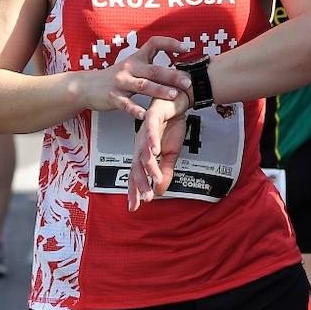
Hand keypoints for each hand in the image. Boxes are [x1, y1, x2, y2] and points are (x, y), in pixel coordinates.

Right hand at [84, 36, 190, 118]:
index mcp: (136, 59)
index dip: (170, 43)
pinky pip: (126, 104)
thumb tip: (175, 63)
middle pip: (153, 70)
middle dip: (172, 75)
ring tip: (173, 95)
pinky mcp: (113, 97)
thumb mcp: (132, 65)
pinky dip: (135, 110)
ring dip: (159, 90)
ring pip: (142, 86)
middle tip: (187, 81)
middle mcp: (130, 68)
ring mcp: (121, 83)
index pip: (154, 44)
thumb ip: (150, 64)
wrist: (86, 86)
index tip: (185, 48)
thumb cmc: (114, 77)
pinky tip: (145, 115)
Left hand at [129, 94, 187, 210]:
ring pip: (143, 152)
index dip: (134, 190)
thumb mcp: (171, 152)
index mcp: (143, 153)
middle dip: (140, 184)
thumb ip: (164, 170)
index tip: (133, 208)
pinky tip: (155, 152)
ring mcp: (144, 132)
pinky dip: (152, 142)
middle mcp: (140, 144)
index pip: (136, 175)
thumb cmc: (171, 125)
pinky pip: (149, 131)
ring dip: (149, 167)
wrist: (177, 101)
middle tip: (145, 200)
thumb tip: (159, 191)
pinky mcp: (151, 118)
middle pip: (137, 167)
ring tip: (156, 180)